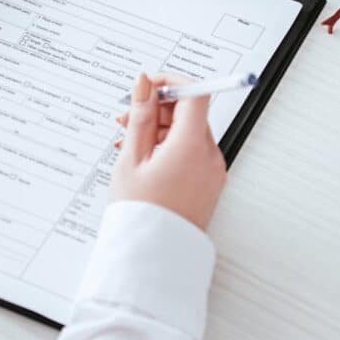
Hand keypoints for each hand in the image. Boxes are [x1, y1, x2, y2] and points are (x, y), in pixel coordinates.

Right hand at [109, 73, 226, 230]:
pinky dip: (168, 146)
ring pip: (188, 132)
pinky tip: (143, 155)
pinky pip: (190, 152)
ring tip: (128, 139)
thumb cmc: (140, 214)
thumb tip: (145, 84)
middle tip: (127, 116)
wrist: (152, 257)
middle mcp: (209, 156)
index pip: (195, 93)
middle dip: (158, 108)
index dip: (171, 81)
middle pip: (189, 113)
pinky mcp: (207, 183)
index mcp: (192, 146)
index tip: (148, 84)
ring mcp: (211, 171)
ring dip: (159, 127)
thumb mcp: (132, 157)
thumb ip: (141, 115)